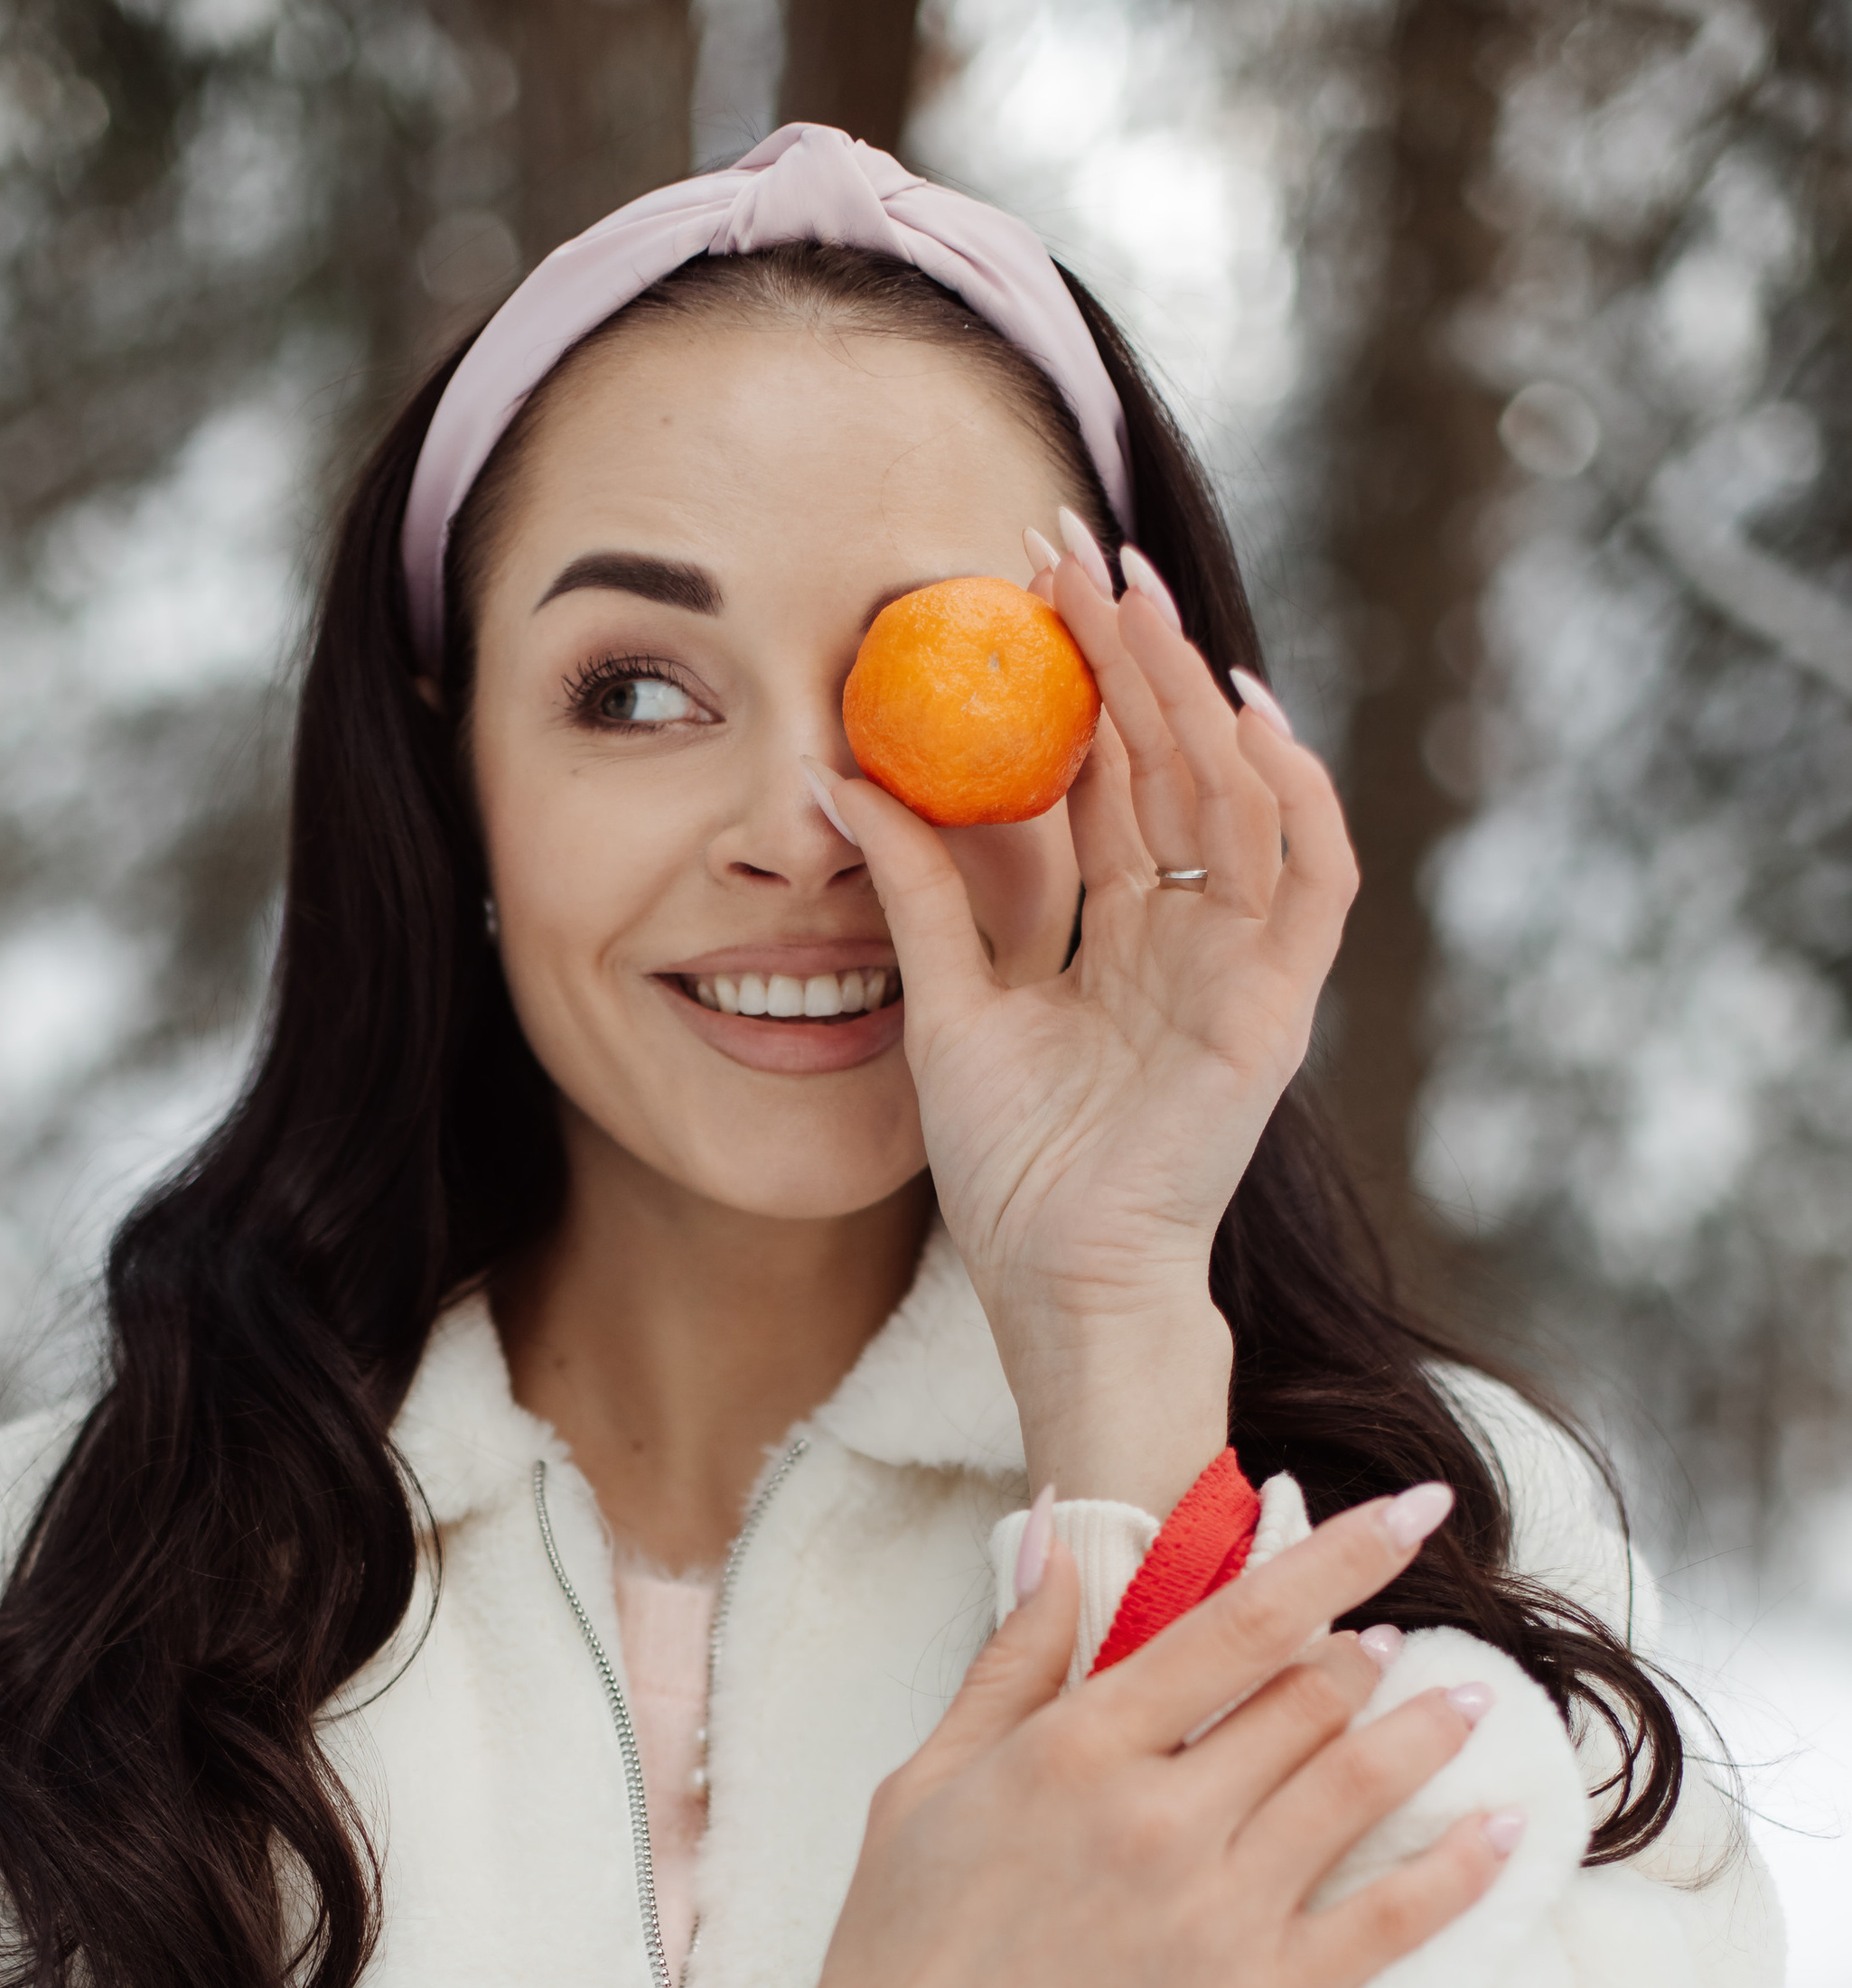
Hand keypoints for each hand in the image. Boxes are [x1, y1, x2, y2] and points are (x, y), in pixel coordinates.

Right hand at [736, 1487, 1513, 1987]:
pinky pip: (1390, 1920)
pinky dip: (1461, 1867)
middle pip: (1310, 1698)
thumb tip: (1055, 1533)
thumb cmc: (892, 1955)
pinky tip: (1505, 1828)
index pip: (1244, 1619)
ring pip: (1361, 1786)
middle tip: (1390, 1645)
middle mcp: (1160, 1818)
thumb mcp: (922, 1784)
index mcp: (1077, 1750)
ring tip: (1467, 1704)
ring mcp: (1217, 1916)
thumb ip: (1010, 1659)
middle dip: (1364, 1657)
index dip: (1342, 1554)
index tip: (1411, 1508)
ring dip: (1428, 1732)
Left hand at [808, 537, 1357, 1511]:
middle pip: (1172, 760)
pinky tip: (1246, 716)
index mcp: (1121, 930)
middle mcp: (1188, 932)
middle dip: (1130, 652)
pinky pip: (1306, 880)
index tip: (1025, 583)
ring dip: (1192, 691)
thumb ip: (916, 895)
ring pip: (1235, 793)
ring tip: (1138, 601)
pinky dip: (1290, 796)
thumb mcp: (944, 1005)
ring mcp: (1238, 965)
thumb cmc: (1009, 1172)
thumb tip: (837, 781)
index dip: (1075, 680)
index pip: (1109, 775)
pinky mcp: (1274, 1007)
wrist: (1057, 1281)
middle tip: (1077, 550)